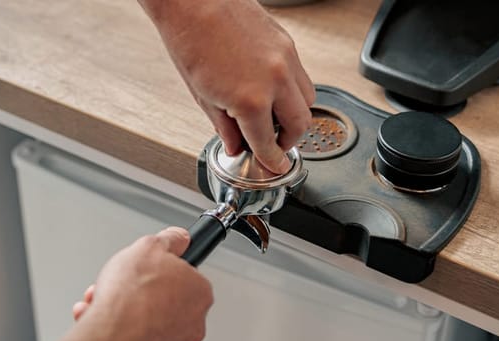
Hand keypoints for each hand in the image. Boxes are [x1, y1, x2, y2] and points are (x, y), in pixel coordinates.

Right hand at [56, 227, 212, 340]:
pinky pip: (136, 331)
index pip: (183, 272)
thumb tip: (179, 237)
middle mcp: (193, 318)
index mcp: (199, 291)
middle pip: (162, 295)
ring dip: (124, 304)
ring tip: (106, 300)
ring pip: (146, 314)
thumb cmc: (132, 298)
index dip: (157, 266)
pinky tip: (104, 316)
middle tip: (121, 283)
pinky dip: (119, 323)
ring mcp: (176, 338)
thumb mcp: (149, 246)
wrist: (113, 336)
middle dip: (136, 287)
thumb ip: (169, 239)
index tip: (147, 266)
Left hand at [140, 0, 315, 173]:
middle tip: (273, 144)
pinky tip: (271, 91)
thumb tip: (236, 144)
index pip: (268, 143)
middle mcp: (275, 80)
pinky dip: (291, 90)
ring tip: (273, 117)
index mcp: (251, 100)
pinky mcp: (288, 43)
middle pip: (300, 124)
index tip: (275, 166)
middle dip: (288, 140)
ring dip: (295, 115)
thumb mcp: (201, 95)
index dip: (272, 160)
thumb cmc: (190, 39)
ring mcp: (286, 59)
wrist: (193, 1)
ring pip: (308, 99)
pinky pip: (301, 75)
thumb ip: (224, 126)